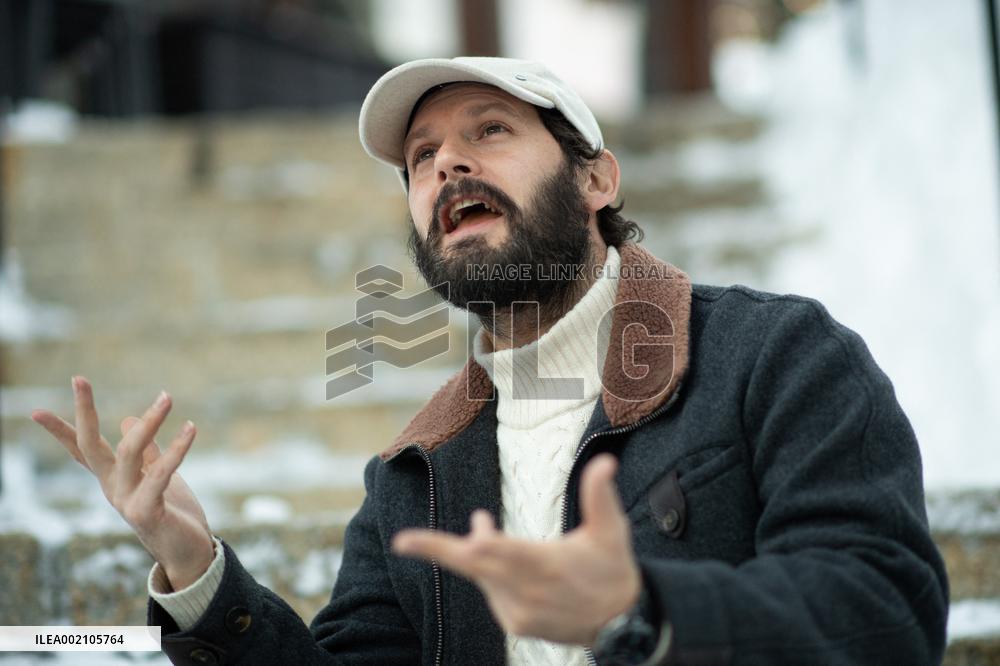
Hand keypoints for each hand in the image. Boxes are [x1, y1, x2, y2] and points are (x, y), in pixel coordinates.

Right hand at [31, 376, 214, 589]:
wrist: (189, 553)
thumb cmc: (173, 514)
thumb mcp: (158, 476)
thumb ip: (146, 452)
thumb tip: (128, 419)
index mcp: (113, 479)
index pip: (82, 450)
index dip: (62, 430)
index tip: (37, 411)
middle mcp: (113, 488)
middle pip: (91, 446)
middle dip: (84, 412)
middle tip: (78, 378)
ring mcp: (126, 501)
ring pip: (128, 451)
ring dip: (149, 422)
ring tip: (167, 396)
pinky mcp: (147, 511)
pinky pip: (160, 472)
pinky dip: (177, 448)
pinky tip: (191, 428)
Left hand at [392, 454, 640, 645]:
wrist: (623, 623)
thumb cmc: (613, 569)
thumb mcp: (611, 530)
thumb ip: (600, 495)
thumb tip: (605, 462)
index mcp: (545, 563)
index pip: (494, 552)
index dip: (459, 545)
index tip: (417, 540)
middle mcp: (526, 590)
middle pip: (472, 566)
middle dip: (438, 549)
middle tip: (403, 542)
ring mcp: (518, 611)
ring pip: (481, 575)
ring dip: (478, 549)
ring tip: (482, 525)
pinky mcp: (516, 624)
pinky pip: (491, 591)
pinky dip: (489, 571)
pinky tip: (504, 560)